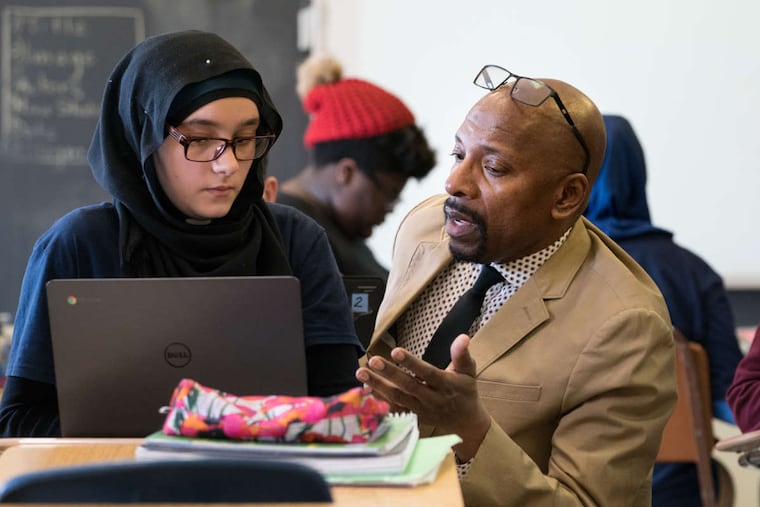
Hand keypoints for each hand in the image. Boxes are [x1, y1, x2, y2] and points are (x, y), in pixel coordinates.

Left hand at [356, 334, 490, 460]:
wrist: (466, 423)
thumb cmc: (466, 392)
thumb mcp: (468, 373)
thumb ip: (462, 355)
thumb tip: (462, 337)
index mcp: (445, 385)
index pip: (426, 373)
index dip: (411, 363)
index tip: (396, 351)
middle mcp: (431, 398)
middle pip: (408, 386)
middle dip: (389, 374)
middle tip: (373, 361)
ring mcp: (420, 409)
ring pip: (397, 398)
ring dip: (378, 386)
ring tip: (361, 373)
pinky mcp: (412, 416)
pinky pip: (393, 409)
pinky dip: (379, 400)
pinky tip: (364, 390)